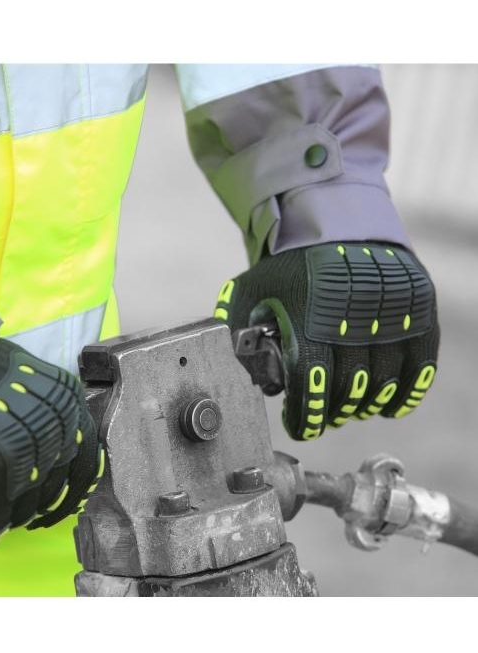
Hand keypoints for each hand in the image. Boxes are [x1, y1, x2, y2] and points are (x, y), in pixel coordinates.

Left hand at [214, 242, 438, 440]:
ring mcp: (391, 314)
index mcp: (310, 317)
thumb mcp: (253, 290)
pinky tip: (389, 405)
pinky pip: (420, 366)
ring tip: (350, 408)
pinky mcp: (419, 310)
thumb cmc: (292, 268)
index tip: (301, 427)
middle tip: (323, 417)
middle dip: (332, 413)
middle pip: (348, 390)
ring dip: (364, 406)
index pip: (311, 383)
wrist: (340, 225)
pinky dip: (405, 393)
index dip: (307, 415)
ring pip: (382, 384)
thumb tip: (233, 371)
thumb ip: (237, 329)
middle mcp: (353, 318)